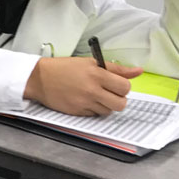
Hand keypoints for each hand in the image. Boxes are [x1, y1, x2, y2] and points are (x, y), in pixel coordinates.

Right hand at [25, 57, 142, 115]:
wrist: (39, 78)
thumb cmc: (64, 68)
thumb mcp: (90, 62)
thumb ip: (116, 69)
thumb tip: (138, 71)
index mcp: (97, 75)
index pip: (125, 87)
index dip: (123, 87)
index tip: (117, 84)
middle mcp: (92, 90)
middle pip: (120, 104)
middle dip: (118, 99)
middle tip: (110, 93)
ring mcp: (84, 103)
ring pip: (108, 111)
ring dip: (106, 105)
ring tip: (96, 96)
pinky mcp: (77, 112)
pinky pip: (94, 115)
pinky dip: (93, 109)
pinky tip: (85, 100)